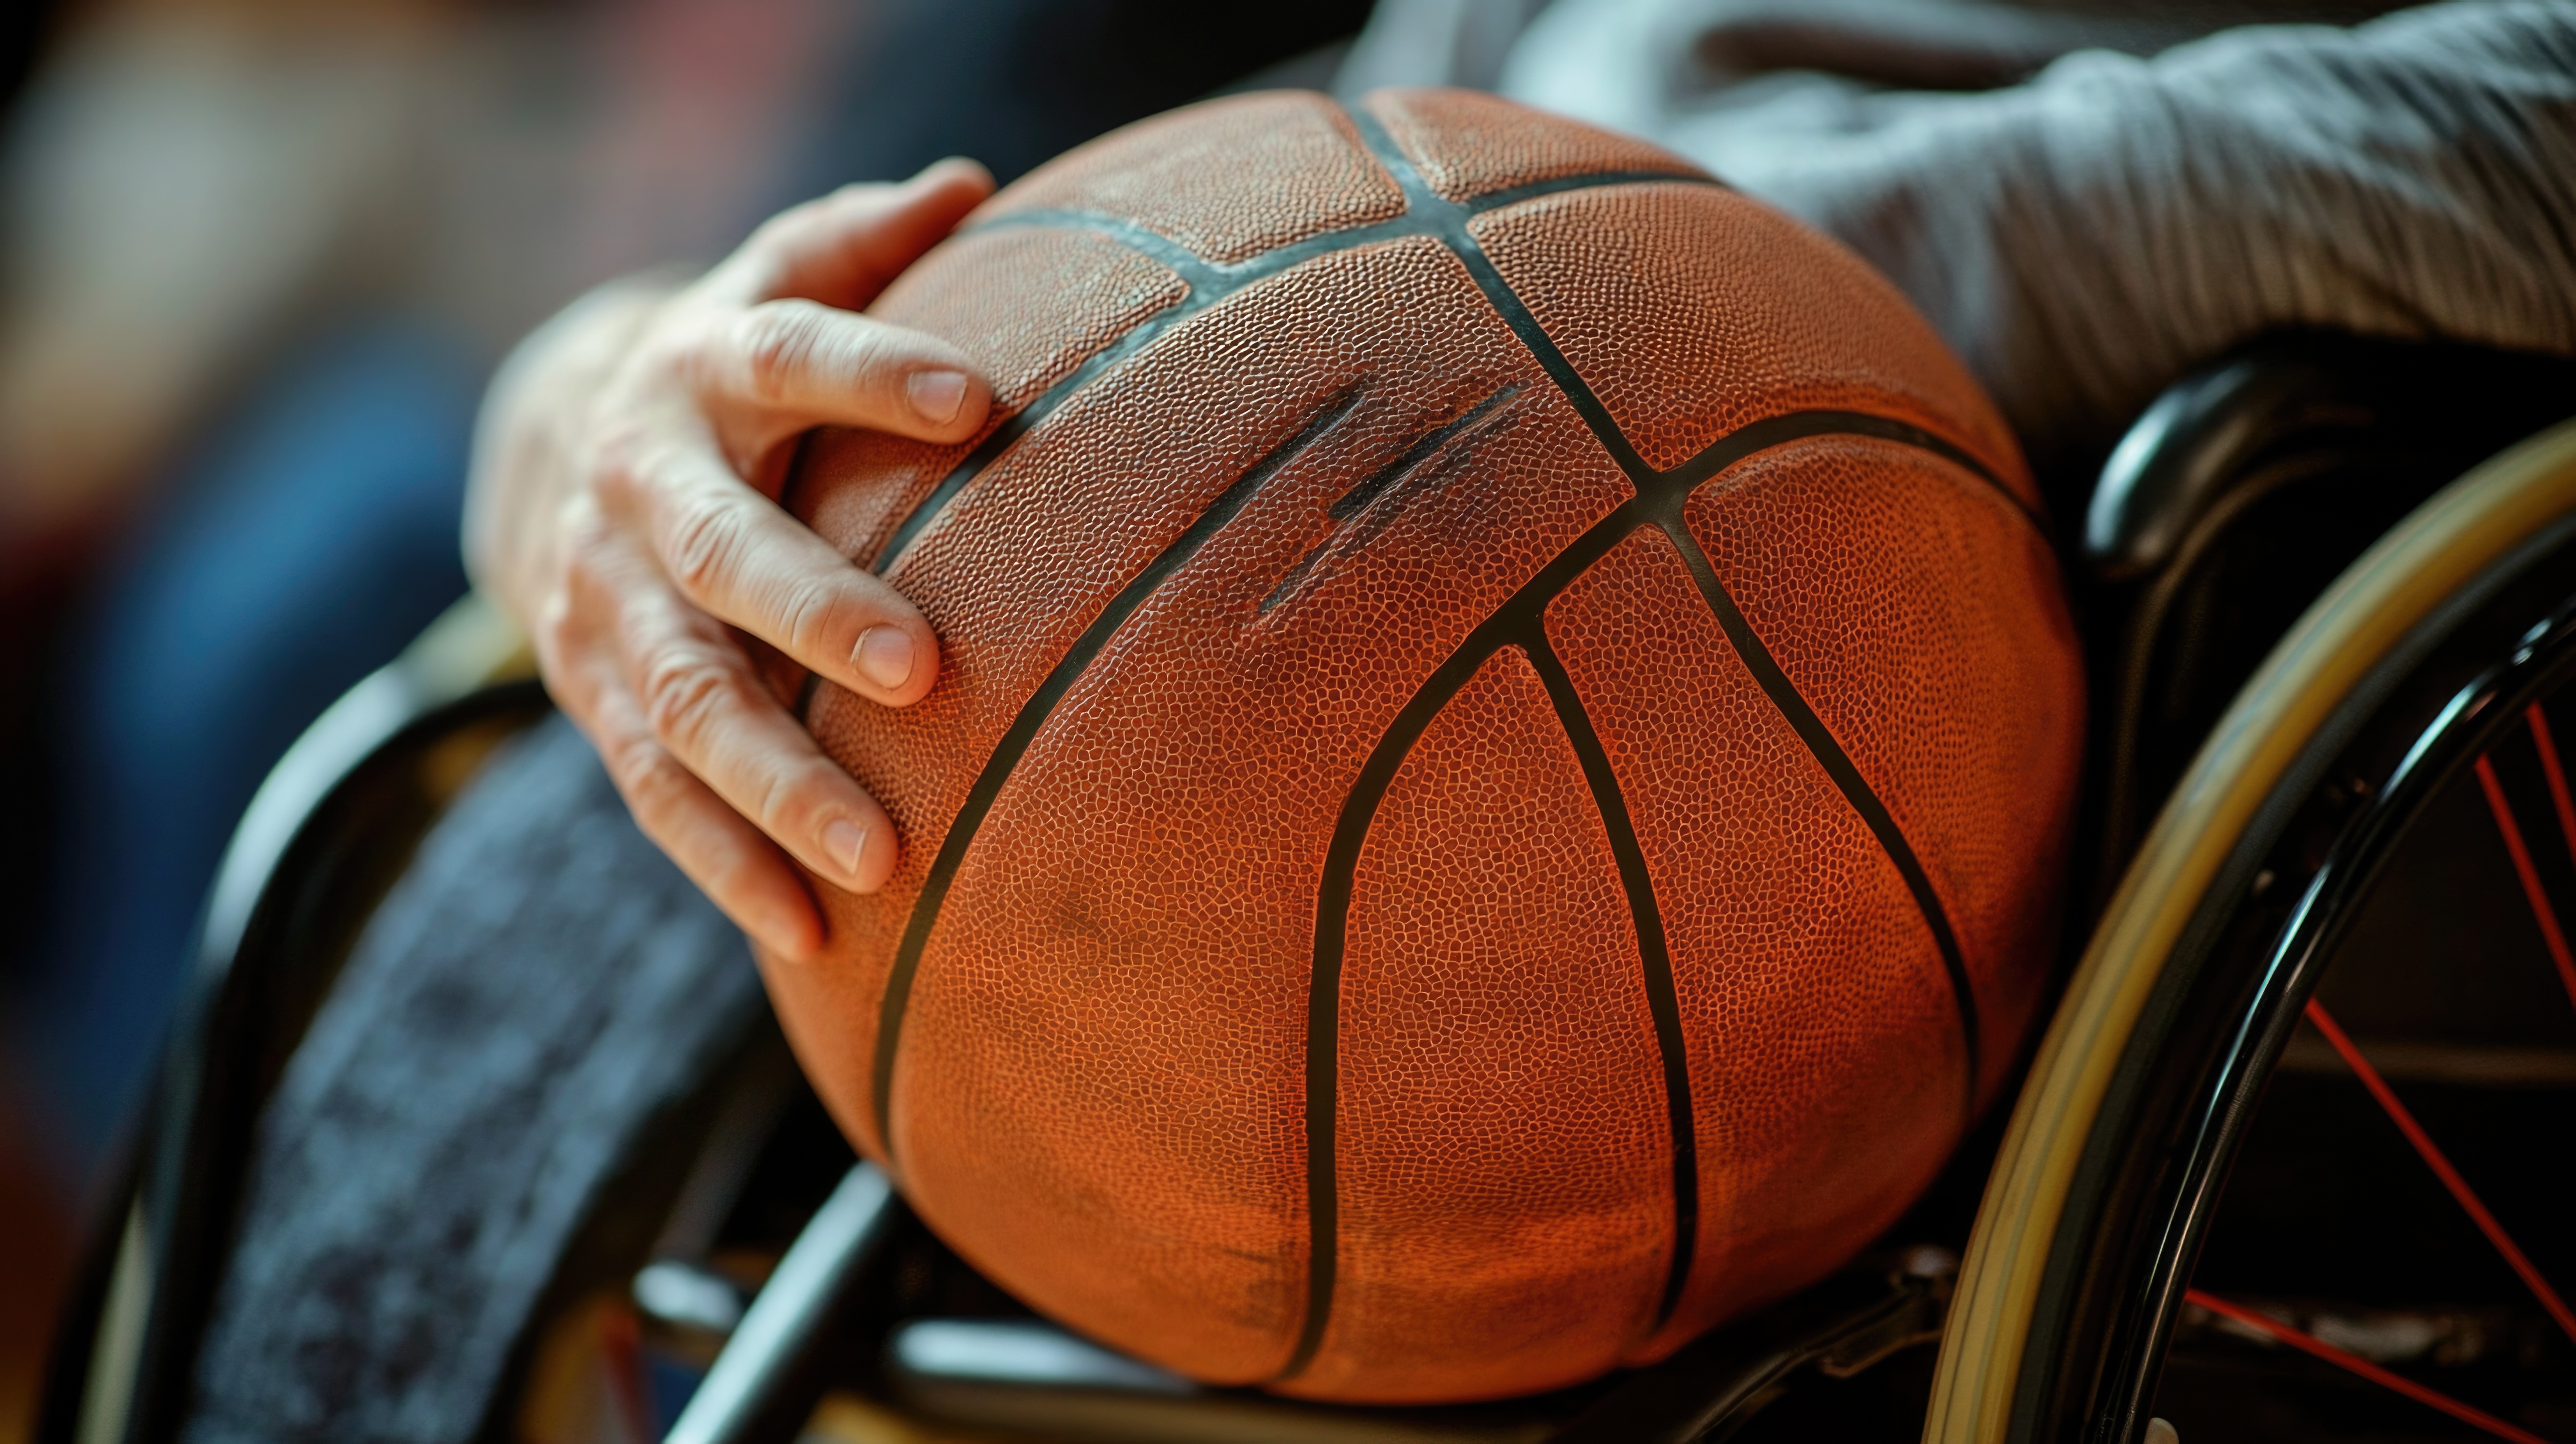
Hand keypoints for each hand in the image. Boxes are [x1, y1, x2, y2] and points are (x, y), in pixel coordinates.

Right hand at [465, 161, 995, 961]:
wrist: (545, 442)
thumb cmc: (724, 368)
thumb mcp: (770, 281)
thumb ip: (862, 241)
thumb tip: (973, 185)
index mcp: (700, 373)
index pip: (789, 354)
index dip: (875, 371)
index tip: (982, 400)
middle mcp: (641, 490)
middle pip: (725, 555)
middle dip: (815, 611)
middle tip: (922, 666)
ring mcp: (606, 607)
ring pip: (686, 703)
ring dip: (776, 784)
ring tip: (880, 856)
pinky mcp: (595, 698)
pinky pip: (656, 798)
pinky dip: (729, 870)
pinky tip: (814, 938)